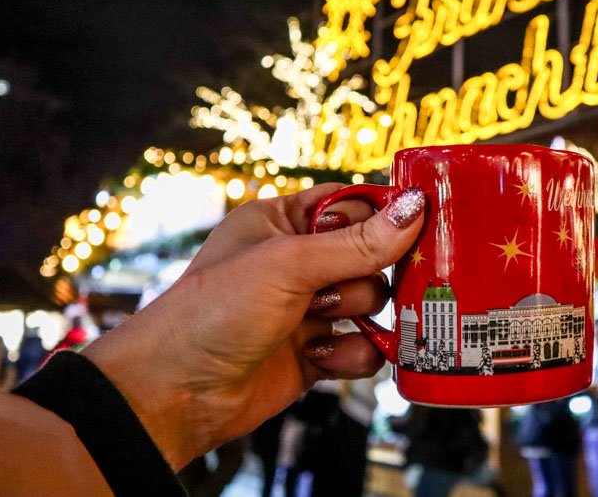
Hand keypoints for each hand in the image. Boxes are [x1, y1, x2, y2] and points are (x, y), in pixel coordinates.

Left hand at [82, 183, 423, 469]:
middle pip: (372, 255)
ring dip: (355, 314)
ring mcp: (309, 309)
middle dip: (368, 273)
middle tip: (354, 282)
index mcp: (284, 222)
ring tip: (321, 322)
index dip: (385, 213)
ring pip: (372, 301)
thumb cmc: (213, 312)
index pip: (352, 203)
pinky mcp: (316, 353)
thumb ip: (357, 242)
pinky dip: (352, 354)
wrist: (175, 394)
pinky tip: (319, 357)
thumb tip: (414, 208)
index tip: (422, 220)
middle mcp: (298, 261)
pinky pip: (363, 347)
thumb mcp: (289, 265)